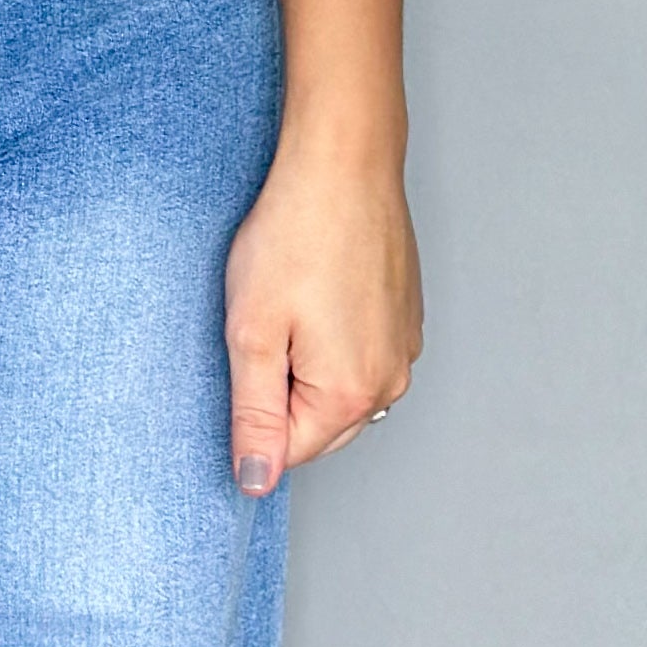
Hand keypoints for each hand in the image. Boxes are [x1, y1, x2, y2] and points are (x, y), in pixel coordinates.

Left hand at [224, 137, 421, 495]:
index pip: (289, 451)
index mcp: (351, 394)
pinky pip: (362, 353)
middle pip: (319, 425)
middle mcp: (390, 381)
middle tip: (261, 324)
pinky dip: (334, 337)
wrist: (344, 164)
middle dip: (281, 392)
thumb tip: (256, 482)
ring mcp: (404, 348)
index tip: (240, 359)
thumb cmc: (296, 234)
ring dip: (308, 365)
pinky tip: (314, 289)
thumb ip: (254, 415)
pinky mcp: (406, 317)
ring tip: (289, 301)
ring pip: (341, 389)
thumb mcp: (252, 331)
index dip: (250, 415)